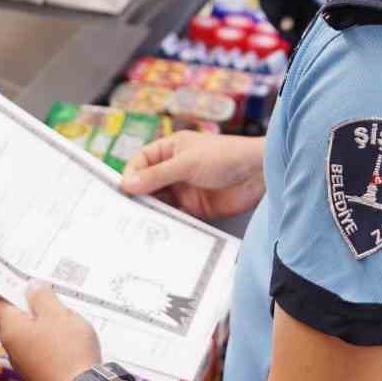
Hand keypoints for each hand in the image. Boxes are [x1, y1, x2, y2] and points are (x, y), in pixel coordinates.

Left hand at [0, 284, 101, 380]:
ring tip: (66, 313)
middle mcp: (13, 348)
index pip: (0, 300)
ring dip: (45, 321)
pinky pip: (42, 348)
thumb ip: (42, 297)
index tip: (18, 274)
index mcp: (11, 329)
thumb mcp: (57, 313)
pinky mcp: (40, 373)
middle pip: (17, 316)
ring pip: (31, 333)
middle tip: (50, 290)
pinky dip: (52, 339)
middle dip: (32, 302)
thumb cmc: (68, 352)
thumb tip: (33, 287)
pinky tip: (70, 336)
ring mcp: (26, 363)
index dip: (10, 284)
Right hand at [120, 132, 265, 219]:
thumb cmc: (224, 156)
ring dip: (150, 211)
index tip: (122, 190)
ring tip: (137, 224)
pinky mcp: (195, 208)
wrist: (258, 174)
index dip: (131, 174)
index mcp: (170, 150)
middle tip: (123, 212)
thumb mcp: (186, 163)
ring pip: (159, 202)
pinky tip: (158, 230)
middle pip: (147, 184)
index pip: (141, 161)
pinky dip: (167, 222)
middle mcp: (174, 169)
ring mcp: (185, 189)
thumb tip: (127, 184)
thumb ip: (157, 175)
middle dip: (137, 196)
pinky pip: (175, 216)